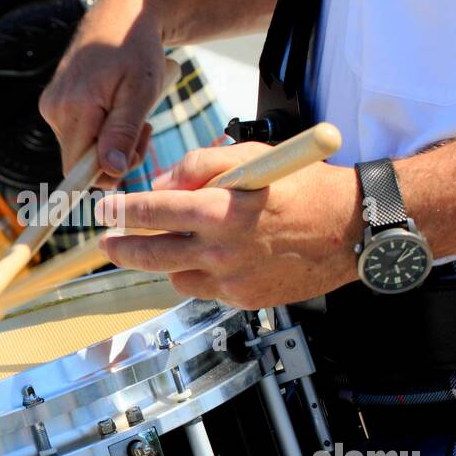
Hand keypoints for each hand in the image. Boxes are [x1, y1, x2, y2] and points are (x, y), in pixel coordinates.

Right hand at [39, 0, 169, 186]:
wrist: (120, 15)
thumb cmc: (137, 49)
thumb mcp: (141, 90)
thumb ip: (124, 131)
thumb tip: (110, 170)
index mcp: (74, 108)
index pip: (78, 171)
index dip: (108, 173)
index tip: (134, 153)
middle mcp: (54, 110)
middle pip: (82, 163)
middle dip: (116, 156)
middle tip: (145, 127)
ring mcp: (51, 107)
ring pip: (82, 150)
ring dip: (112, 141)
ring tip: (132, 110)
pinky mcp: (55, 105)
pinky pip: (79, 134)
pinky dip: (102, 129)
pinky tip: (116, 106)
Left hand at [94, 143, 364, 307]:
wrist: (351, 229)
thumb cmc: (304, 186)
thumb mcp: (251, 156)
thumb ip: (198, 165)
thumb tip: (160, 184)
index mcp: (221, 209)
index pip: (152, 212)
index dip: (121, 212)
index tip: (104, 211)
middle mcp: (223, 249)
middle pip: (151, 255)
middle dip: (121, 247)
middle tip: (107, 241)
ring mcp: (233, 279)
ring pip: (175, 276)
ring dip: (165, 261)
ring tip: (170, 244)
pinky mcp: (245, 299)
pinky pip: (205, 289)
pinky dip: (198, 274)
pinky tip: (211, 257)